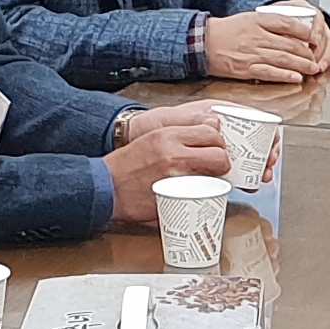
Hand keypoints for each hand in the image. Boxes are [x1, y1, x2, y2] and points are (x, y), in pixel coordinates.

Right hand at [104, 102, 233, 222]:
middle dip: (223, 163)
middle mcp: (173, 152)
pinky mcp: (174, 197)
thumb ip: (177, 137)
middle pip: (219, 154)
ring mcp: (175, 176)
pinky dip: (205, 197)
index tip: (216, 150)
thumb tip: (206, 137)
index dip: (219, 143)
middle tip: (217, 170)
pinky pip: (202, 195)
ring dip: (217, 181)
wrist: (106, 186)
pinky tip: (199, 197)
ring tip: (210, 184)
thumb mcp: (152, 140)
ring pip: (215, 176)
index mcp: (168, 135)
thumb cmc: (127, 166)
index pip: (211, 131)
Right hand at [201, 11, 329, 83]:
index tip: (314, 38)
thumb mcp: (249, 19)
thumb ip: (270, 24)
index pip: (287, 23)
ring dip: (301, 65)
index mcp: (258, 21)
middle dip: (307, 52)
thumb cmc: (227, 31)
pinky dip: (284, 75)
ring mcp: (253, 53)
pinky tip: (295, 77)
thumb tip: (292, 33)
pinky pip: (270, 72)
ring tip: (312, 69)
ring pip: (283, 59)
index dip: (304, 32)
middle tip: (316, 57)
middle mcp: (257, 36)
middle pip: (289, 44)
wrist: (204, 42)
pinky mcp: (247, 68)